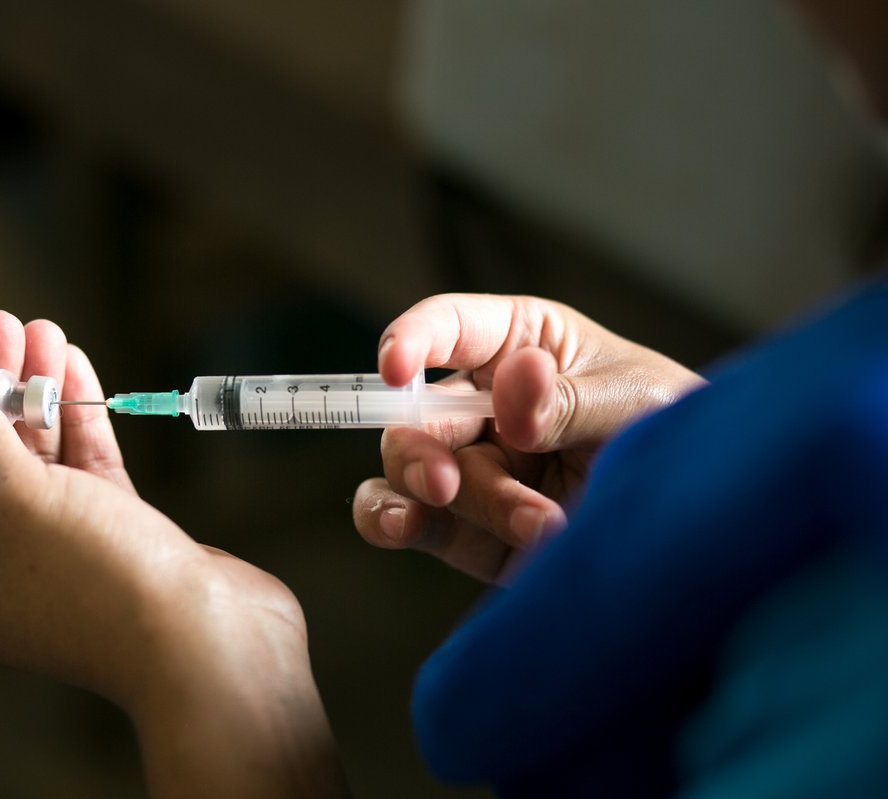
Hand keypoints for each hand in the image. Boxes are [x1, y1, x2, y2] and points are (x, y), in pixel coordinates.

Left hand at [0, 311, 347, 797]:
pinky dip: (77, 418)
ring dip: (33, 392)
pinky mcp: (114, 535)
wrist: (213, 643)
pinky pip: (81, 467)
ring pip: (30, 457)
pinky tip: (75, 367)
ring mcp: (59, 551)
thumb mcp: (22, 502)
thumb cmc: (108, 588)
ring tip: (42, 330)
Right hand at [352, 294, 704, 582]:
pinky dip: (395, 522)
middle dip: (426, 451)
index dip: (412, 341)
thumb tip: (511, 384)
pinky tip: (405, 526)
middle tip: (446, 483)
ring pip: (415, 473)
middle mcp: (484, 404)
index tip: (396, 370)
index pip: (449, 328)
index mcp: (521, 345)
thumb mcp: (637, 402)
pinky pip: (409, 519)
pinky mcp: (469, 526)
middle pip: (417, 415)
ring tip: (537, 525)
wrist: (701, 527)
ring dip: (464, 502)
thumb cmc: (674, 433)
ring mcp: (473, 467)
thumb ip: (569, 400)